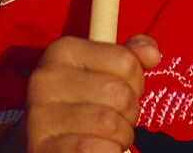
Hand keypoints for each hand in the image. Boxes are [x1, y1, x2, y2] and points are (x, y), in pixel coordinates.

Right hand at [17, 34, 160, 152]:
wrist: (41, 137)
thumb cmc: (81, 98)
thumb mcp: (101, 68)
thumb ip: (130, 55)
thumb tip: (152, 55)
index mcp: (64, 49)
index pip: (125, 61)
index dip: (137, 81)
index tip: (127, 90)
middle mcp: (47, 77)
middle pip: (120, 94)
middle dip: (131, 112)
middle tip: (122, 118)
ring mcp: (39, 114)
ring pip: (110, 124)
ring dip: (123, 136)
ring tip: (114, 136)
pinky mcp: (39, 146)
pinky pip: (93, 150)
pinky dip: (109, 152)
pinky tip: (103, 149)